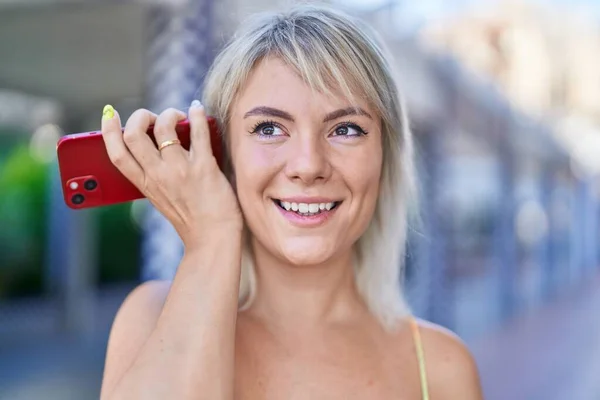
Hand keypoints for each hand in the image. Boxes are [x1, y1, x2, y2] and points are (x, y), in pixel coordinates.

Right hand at [100, 101, 242, 248]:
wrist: (214, 239)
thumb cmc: (191, 219)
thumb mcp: (161, 200)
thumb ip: (154, 177)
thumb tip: (155, 147)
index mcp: (144, 185)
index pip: (117, 155)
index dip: (109, 131)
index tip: (109, 115)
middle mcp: (158, 176)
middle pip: (134, 135)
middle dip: (140, 116)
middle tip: (152, 117)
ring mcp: (181, 170)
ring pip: (163, 128)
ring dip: (169, 114)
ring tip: (178, 116)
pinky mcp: (204, 166)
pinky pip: (198, 132)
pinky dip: (196, 115)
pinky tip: (196, 109)